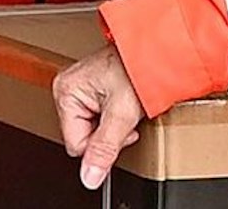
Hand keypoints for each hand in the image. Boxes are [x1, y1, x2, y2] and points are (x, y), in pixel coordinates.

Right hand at [53, 44, 144, 190]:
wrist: (161, 50)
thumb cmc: (141, 67)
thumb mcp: (123, 113)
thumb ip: (105, 147)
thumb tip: (89, 177)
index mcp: (66, 92)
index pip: (76, 144)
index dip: (101, 145)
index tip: (122, 131)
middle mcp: (69, 88)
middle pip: (84, 137)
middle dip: (109, 134)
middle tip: (127, 116)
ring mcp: (82, 88)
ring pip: (94, 129)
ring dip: (115, 125)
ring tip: (129, 106)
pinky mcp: (95, 89)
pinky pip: (102, 117)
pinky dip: (118, 116)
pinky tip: (127, 104)